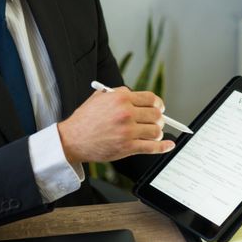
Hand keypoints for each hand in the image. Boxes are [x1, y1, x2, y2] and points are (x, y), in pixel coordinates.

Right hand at [58, 87, 174, 162]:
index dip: (158, 104)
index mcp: (121, 98)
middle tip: (156, 122)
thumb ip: (119, 94)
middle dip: (159, 119)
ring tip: (153, 134)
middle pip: (156, 115)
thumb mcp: (99, 97)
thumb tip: (138, 98)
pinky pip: (152, 147)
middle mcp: (126, 113)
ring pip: (156, 131)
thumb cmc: (84, 119)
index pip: (151, 99)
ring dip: (157, 133)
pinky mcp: (127, 147)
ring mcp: (128, 131)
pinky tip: (169, 145)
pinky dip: (163, 147)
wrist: (72, 139)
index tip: (159, 108)